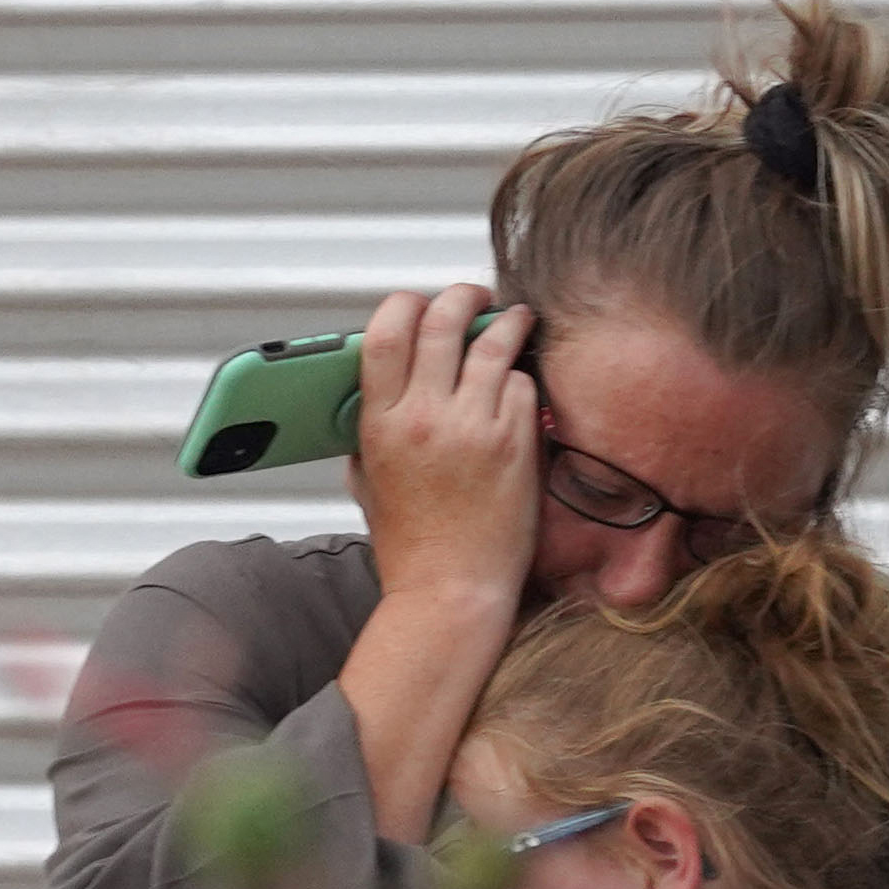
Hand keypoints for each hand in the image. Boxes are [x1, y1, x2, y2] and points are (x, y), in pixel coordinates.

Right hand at [350, 285, 539, 606]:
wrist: (451, 592)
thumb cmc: (412, 546)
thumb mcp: (368, 481)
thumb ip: (367, 432)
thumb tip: (375, 392)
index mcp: (379, 423)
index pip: (384, 331)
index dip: (404, 304)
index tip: (418, 301)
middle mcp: (423, 416)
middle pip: (442, 320)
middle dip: (463, 296)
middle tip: (476, 295)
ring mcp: (472, 426)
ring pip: (493, 343)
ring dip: (506, 323)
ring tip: (515, 320)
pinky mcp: (514, 443)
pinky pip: (521, 385)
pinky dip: (521, 380)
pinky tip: (519, 389)